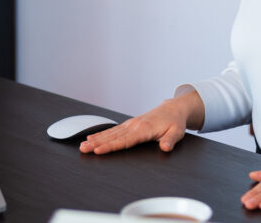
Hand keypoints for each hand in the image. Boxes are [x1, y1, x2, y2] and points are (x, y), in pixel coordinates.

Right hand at [79, 95, 196, 154]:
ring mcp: (131, 124)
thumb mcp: (177, 132)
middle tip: (83, 149)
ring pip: (110, 133)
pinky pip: (113, 130)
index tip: (98, 150)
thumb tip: (165, 147)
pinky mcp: (129, 124)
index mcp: (144, 129)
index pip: (124, 141)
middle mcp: (134, 125)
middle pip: (113, 137)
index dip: (110, 146)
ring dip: (96, 139)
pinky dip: (101, 134)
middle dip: (97, 143)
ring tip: (83, 145)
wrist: (173, 109)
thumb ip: (170, 141)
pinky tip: (92, 138)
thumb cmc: (174, 122)